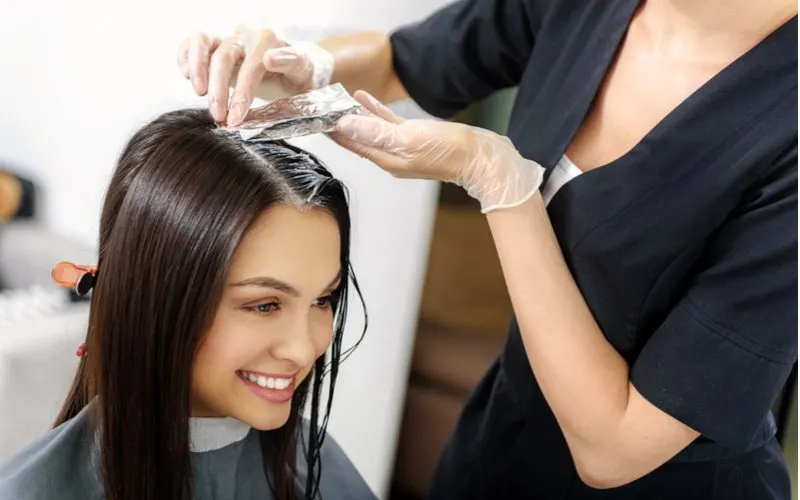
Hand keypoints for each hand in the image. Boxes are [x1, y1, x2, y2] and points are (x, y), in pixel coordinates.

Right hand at [177, 25, 333, 125]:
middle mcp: (245, 34)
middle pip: (223, 56)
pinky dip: (185, 57)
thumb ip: (292, 61)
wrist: (292, 67)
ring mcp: (227, 37)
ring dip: (196, 68)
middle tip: (219, 117)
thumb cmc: (298, 73)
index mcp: (268, 39)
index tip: (236, 119)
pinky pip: (192, 42)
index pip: (251, 65)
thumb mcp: (304, 71)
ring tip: (199, 93)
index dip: (242, 93)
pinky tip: (187, 78)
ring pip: (202, 41)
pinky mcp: (213, 44)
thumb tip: (270, 57)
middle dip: (219, 90)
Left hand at [332, 91, 544, 212]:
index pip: (350, 143)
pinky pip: (387, 123)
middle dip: (338, 122)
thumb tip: (345, 125)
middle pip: (357, 136)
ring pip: (370, 128)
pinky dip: (374, 111)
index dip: (332, 130)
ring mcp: (402, 146)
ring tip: (336, 98)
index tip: (314, 116)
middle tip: (320, 105)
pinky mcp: (414, 137)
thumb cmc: (448, 152)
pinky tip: (364, 97)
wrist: (480, 158)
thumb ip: (375, 132)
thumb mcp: (407, 140)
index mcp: (385, 159)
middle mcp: (390, 155)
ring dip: (354, 114)